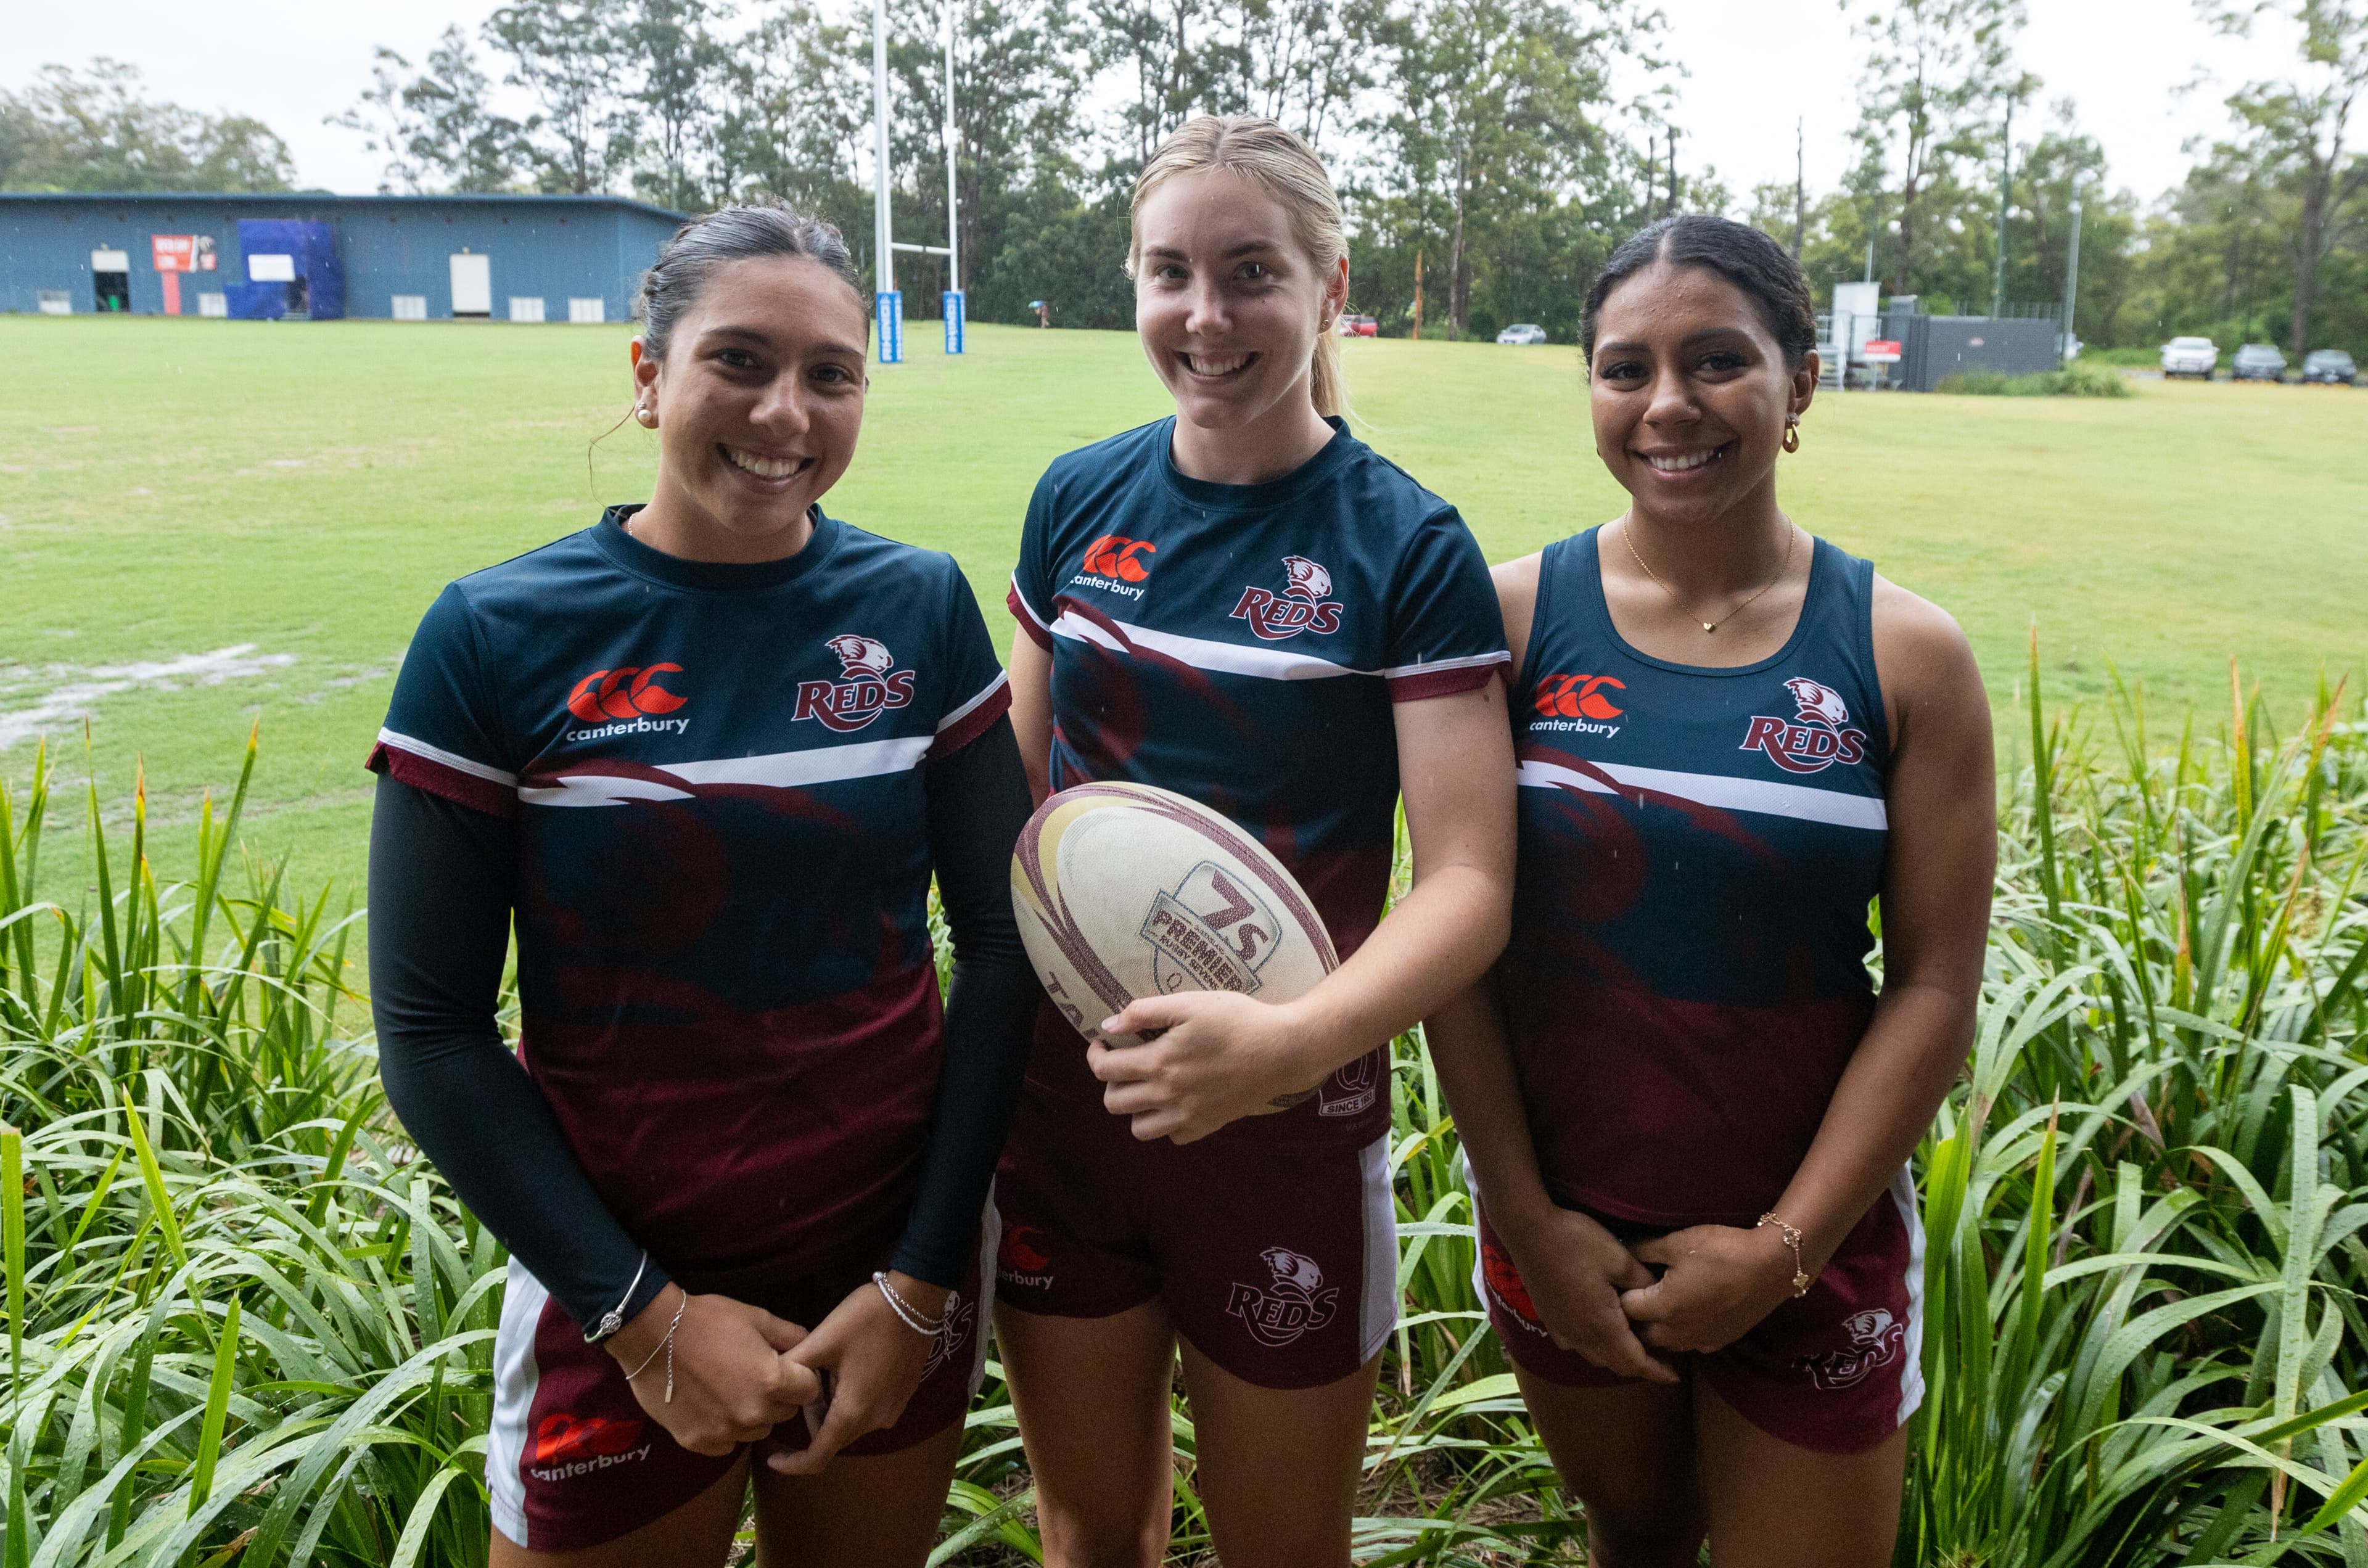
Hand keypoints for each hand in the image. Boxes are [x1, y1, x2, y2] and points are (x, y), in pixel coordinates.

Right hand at [604, 1287, 821, 1456]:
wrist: (652, 1334)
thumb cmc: (707, 1320)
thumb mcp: (756, 1317)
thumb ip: (790, 1335)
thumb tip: (811, 1347)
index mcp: (772, 1381)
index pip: (809, 1392)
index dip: (801, 1378)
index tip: (786, 1369)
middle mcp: (752, 1414)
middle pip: (784, 1413)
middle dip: (776, 1396)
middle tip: (752, 1375)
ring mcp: (724, 1432)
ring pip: (756, 1430)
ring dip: (751, 1415)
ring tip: (728, 1389)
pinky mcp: (698, 1443)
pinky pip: (726, 1444)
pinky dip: (723, 1429)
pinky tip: (709, 1405)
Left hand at [765, 1273, 947, 1474]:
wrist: (916, 1299)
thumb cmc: (866, 1319)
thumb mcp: (822, 1339)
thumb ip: (792, 1366)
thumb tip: (768, 1383)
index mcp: (853, 1412)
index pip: (818, 1456)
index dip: (793, 1464)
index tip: (772, 1457)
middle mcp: (876, 1421)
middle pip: (834, 1437)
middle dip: (812, 1419)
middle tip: (801, 1385)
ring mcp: (893, 1410)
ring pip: (851, 1423)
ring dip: (832, 1408)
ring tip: (826, 1370)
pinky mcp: (902, 1397)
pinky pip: (869, 1412)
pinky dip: (851, 1401)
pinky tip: (848, 1368)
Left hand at [1089, 992, 1326, 1143]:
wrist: (1283, 1050)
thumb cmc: (1238, 1020)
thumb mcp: (1190, 1003)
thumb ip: (1144, 1012)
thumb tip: (1109, 1025)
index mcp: (1159, 1063)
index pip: (1104, 1070)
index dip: (1096, 1054)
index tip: (1104, 1043)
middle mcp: (1168, 1096)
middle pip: (1114, 1103)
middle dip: (1111, 1081)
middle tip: (1124, 1063)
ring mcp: (1188, 1116)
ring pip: (1139, 1129)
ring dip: (1135, 1108)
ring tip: (1147, 1086)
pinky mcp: (1208, 1126)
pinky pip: (1173, 1137)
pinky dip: (1168, 1123)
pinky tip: (1177, 1100)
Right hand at [1491, 1204, 1676, 1383]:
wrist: (1528, 1230)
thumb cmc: (1577, 1242)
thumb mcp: (1620, 1258)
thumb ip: (1643, 1283)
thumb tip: (1661, 1297)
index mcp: (1602, 1324)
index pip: (1634, 1362)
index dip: (1656, 1372)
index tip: (1674, 1377)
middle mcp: (1581, 1335)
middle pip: (1615, 1364)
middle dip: (1639, 1367)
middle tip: (1661, 1361)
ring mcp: (1561, 1329)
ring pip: (1595, 1357)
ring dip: (1616, 1358)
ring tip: (1633, 1347)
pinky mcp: (1549, 1319)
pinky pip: (1575, 1345)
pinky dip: (1593, 1347)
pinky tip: (1597, 1333)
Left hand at [1618, 1224, 1800, 1355]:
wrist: (1771, 1267)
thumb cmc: (1721, 1251)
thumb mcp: (1676, 1242)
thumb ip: (1644, 1250)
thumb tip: (1623, 1251)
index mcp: (1663, 1308)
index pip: (1626, 1308)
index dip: (1622, 1292)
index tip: (1625, 1279)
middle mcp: (1678, 1333)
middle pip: (1643, 1333)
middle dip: (1637, 1317)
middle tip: (1640, 1293)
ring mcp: (1701, 1341)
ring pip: (1667, 1342)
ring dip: (1659, 1328)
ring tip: (1662, 1304)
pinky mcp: (1720, 1342)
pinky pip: (1691, 1343)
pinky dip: (1683, 1332)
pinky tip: (1689, 1312)